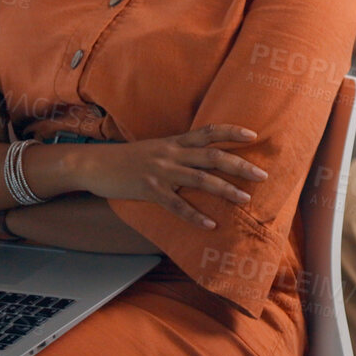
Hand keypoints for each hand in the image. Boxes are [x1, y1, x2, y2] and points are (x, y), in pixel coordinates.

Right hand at [66, 125, 267, 228]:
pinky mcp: (149, 190)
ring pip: (201, 180)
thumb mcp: (156, 147)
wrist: (93, 163)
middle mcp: (172, 154)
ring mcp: (161, 172)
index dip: (232, 132)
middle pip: (213, 157)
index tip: (254, 136)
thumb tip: (204, 158)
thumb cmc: (127, 158)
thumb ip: (179, 151)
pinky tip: (210, 224)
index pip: (210, 131)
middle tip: (263, 175)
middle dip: (240, 165)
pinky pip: (176, 205)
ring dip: (225, 190)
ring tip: (245, 199)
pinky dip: (195, 215)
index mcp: (175, 142)